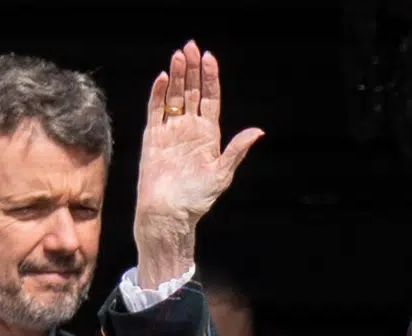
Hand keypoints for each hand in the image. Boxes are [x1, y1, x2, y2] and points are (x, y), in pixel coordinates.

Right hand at [134, 40, 262, 282]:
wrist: (169, 213)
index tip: (209, 58)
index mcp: (209, 135)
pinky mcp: (153, 137)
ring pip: (174, 97)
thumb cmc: (197, 199)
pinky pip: (155, 110)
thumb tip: (258, 132)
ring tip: (178, 55)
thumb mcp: (222, 173)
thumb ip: (237, 150)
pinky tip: (163, 78)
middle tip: (191, 46)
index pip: (210, 99)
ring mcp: (171, 131)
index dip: (210, 79)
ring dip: (177, 76)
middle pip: (192, 92)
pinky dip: (158, 94)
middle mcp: (190, 129)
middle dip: (192, 70)